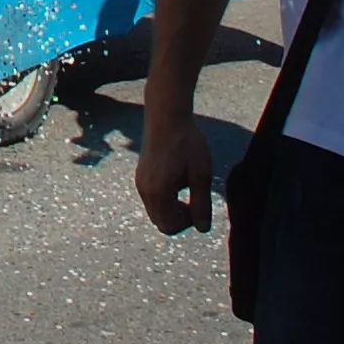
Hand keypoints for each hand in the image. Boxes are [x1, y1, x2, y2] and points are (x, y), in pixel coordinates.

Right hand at [134, 110, 215, 234]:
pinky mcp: (141, 174)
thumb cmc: (187, 142)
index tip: (199, 204)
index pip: (170, 227)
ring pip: (156, 211)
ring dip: (172, 208)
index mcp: (158, 192)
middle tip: (194, 198)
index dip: (188, 223)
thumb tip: (203, 229)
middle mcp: (144, 190)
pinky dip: (165, 198)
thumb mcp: (201, 174)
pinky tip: (177, 178)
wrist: (166, 114)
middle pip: (161, 222)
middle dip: (179, 218)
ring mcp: (140, 182)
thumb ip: (202, 204)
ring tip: (187, 186)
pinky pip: (152, 198)